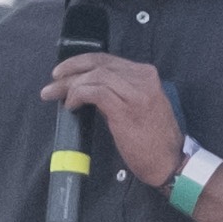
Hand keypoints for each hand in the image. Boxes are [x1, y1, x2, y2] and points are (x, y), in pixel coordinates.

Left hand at [43, 48, 185, 189]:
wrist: (170, 161)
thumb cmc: (153, 139)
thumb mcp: (138, 106)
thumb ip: (117, 93)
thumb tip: (88, 89)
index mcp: (146, 75)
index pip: (107, 60)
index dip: (81, 63)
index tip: (63, 72)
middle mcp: (142, 78)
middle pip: (98, 65)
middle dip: (70, 71)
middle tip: (52, 83)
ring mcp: (136, 93)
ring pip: (95, 77)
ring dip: (70, 85)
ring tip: (55, 95)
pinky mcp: (126, 109)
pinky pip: (95, 93)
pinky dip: (79, 95)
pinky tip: (71, 105)